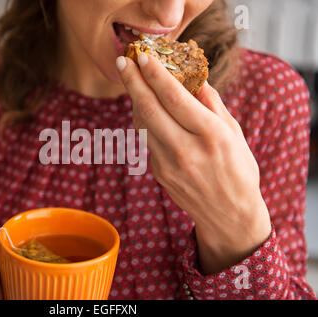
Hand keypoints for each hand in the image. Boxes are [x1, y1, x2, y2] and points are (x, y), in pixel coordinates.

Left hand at [116, 53, 271, 273]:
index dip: (156, 74)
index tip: (143, 56)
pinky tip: (143, 105)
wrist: (228, 214)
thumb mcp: (234, 133)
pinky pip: (145, 138)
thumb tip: (193, 77)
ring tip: (132, 79)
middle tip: (122, 60)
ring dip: (134, 98)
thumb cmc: (238, 170)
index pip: (175, 98)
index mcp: (211, 135)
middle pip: (150, 109)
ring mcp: (168, 164)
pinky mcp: (158, 173)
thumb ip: (211, 104)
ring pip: (142, 124)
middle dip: (133, 81)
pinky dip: (142, 118)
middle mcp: (186, 150)